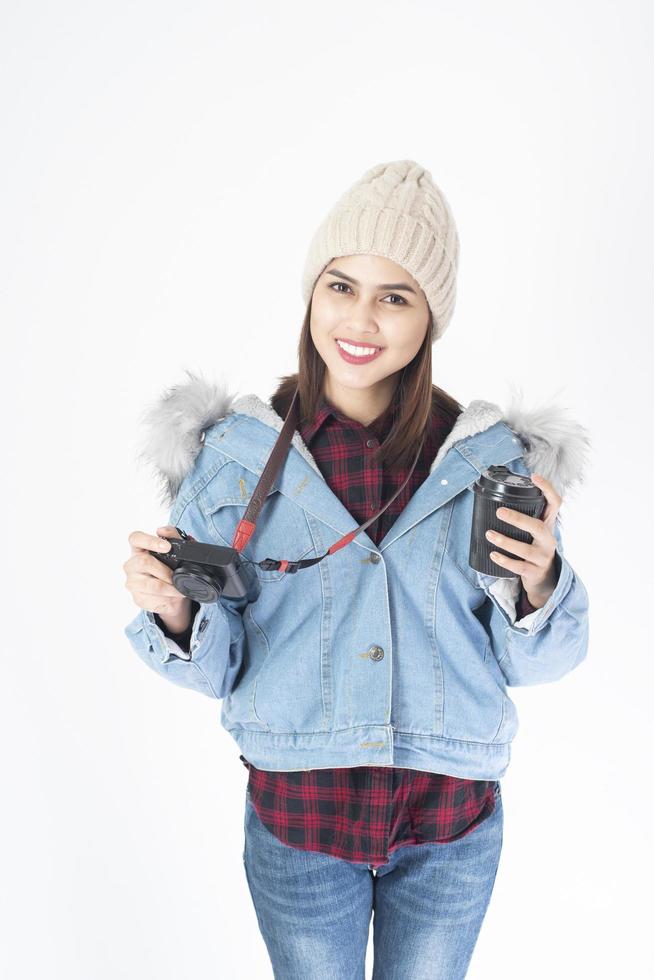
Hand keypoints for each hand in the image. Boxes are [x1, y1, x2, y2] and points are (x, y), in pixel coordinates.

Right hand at [123, 525, 192, 622]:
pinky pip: (154, 599)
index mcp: (138, 548)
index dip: (150, 541)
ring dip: (170, 588)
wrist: (172, 593)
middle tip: (178, 576)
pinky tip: (172, 598)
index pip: (135, 538)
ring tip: (180, 590)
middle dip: (166, 571)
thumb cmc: (170, 567)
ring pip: (152, 585)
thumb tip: (162, 530)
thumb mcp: (176, 550)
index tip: (167, 547)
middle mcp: (131, 564)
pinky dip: (168, 599)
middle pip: (144, 562)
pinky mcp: (137, 598)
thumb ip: (172, 535)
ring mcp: (132, 582)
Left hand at [485, 474, 561, 607]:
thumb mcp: (534, 532)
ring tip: (489, 534)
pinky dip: (504, 560)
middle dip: (518, 519)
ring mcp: (543, 557)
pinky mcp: (535, 571)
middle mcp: (549, 540)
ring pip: (525, 549)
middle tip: (499, 512)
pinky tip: (493, 554)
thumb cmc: (533, 548)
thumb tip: (494, 499)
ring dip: (505, 541)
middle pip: (537, 527)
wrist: (543, 579)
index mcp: (548, 525)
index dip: (547, 488)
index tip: (534, 476)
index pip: (555, 503)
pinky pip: (519, 566)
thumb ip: (524, 517)